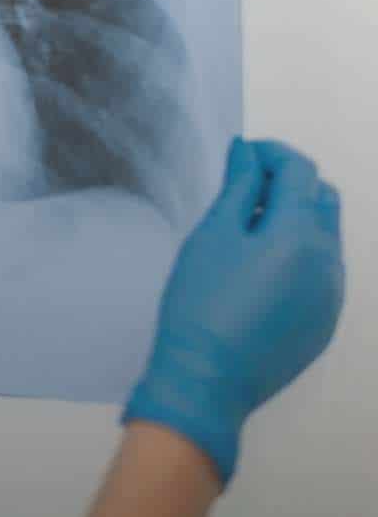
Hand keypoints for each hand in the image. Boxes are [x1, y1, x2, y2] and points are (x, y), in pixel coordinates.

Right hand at [123, 138, 344, 485]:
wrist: (208, 379)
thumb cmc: (200, 303)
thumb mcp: (212, 236)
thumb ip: (237, 188)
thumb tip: (247, 152)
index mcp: (301, 235)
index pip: (300, 171)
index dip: (270, 153)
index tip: (241, 154)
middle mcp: (329, 261)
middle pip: (322, 199)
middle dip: (288, 181)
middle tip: (243, 187)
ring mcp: (332, 294)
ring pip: (325, 235)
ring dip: (293, 217)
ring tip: (245, 230)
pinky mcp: (325, 320)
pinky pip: (321, 271)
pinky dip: (297, 253)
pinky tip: (257, 269)